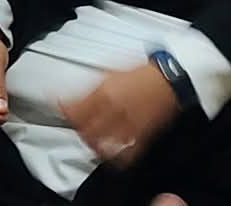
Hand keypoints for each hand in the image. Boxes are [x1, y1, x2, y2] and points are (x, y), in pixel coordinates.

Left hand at [60, 61, 182, 167]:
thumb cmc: (144, 72)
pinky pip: (126, 154)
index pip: (75, 108)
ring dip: (92, 144)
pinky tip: (111, 155)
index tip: (60, 108)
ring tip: (89, 141)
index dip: (63, 109)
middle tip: (75, 126)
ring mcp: (127, 125)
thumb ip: (93, 84)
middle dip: (77, 129)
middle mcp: (113, 110)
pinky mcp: (142, 136)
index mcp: (105, 92)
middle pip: (84, 129)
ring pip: (101, 144)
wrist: (170, 78)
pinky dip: (116, 158)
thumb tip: (75, 92)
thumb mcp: (111, 70)